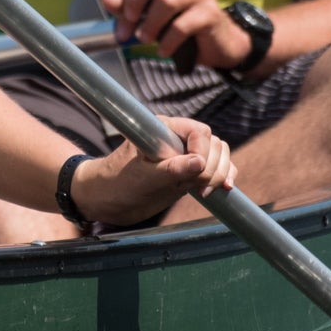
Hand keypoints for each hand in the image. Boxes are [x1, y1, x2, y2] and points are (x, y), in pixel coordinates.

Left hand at [69, 117, 234, 230]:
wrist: (107, 200)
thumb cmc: (117, 183)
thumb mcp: (144, 178)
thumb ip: (172, 169)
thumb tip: (200, 163)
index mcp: (163, 130)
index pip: (198, 132)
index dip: (203, 152)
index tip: (196, 175)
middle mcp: (176, 139)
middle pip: (213, 143)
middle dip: (213, 166)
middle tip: (200, 188)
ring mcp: (184, 155)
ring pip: (218, 154)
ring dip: (220, 172)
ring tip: (206, 192)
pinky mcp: (188, 171)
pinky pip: (215, 168)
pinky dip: (223, 176)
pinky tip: (224, 189)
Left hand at [100, 0, 254, 71]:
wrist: (217, 43)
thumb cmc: (181, 23)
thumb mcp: (150, 13)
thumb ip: (128, 5)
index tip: (121, 19)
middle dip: (136, 2)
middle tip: (130, 25)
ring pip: (167, 0)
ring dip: (151, 24)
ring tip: (146, 38)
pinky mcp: (210, 14)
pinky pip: (182, 25)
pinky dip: (167, 40)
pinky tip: (164, 49)